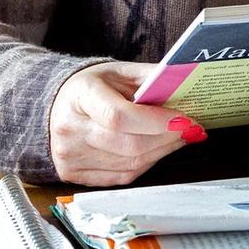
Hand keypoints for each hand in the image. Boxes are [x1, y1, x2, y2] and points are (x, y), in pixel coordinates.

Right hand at [48, 61, 200, 185]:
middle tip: (191, 129)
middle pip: (128, 144)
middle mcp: (69, 128)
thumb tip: (189, 88)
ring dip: (161, 152)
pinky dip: (146, 164)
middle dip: (167, 138)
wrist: (57, 105)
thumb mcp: (122, 72)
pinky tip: (157, 150)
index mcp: (80, 95)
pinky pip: (121, 177)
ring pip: (128, 164)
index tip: (185, 120)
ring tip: (178, 138)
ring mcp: (68, 155)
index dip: (156, 121)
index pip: (119, 116)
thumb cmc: (95, 87)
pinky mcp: (73, 174)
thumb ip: (153, 79)